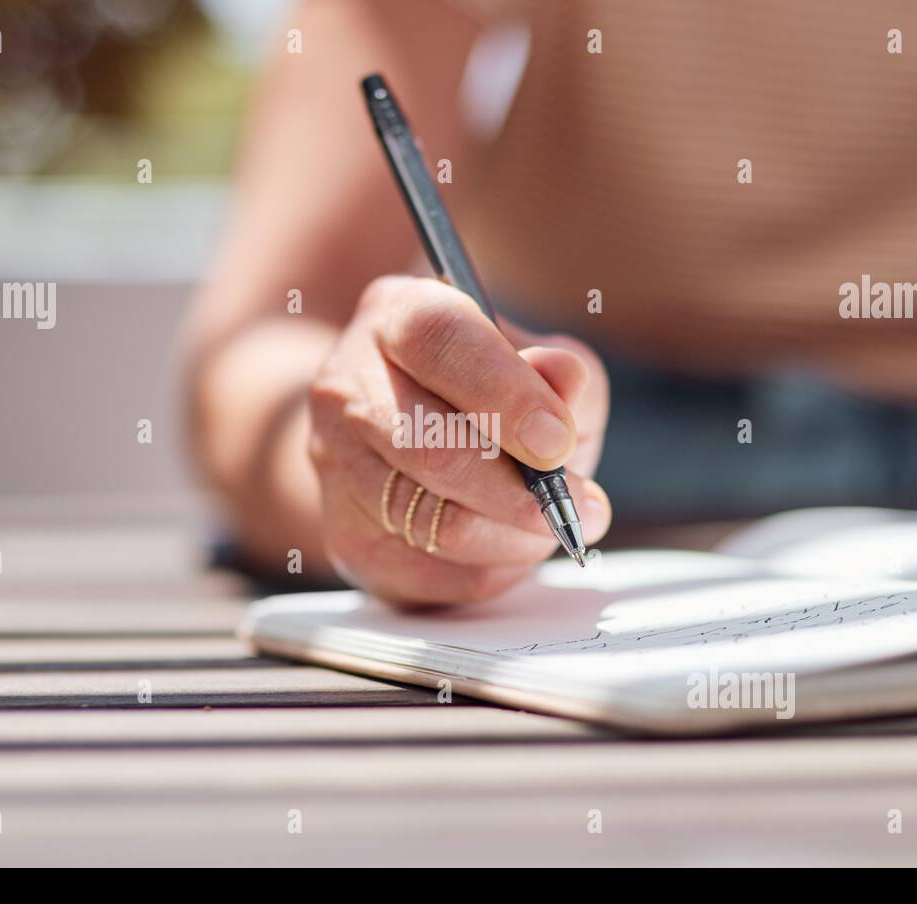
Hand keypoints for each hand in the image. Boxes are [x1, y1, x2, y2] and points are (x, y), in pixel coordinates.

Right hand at [307, 275, 611, 604]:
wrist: (403, 443)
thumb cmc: (486, 395)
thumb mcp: (536, 363)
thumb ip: (558, 369)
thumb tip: (563, 379)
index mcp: (397, 316)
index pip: (440, 342)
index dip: (506, 394)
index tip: (559, 442)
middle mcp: (347, 385)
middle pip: (431, 449)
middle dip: (521, 490)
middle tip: (580, 506)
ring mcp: (336, 467)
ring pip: (435, 522)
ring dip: (516, 536)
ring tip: (553, 523)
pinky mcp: (347, 538)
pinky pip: (434, 574)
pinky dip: (492, 570)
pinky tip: (511, 545)